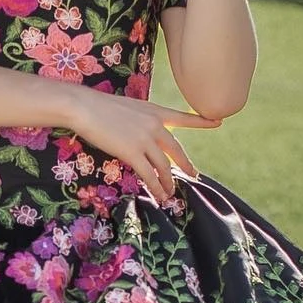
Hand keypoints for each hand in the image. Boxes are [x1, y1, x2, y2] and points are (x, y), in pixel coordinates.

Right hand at [66, 88, 221, 205]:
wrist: (84, 107)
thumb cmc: (97, 106)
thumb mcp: (127, 108)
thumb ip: (140, 120)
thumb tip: (142, 136)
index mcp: (154, 111)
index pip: (182, 117)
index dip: (201, 121)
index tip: (218, 122)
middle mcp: (155, 125)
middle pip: (176, 150)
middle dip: (186, 165)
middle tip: (194, 175)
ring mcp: (145, 139)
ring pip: (164, 166)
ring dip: (168, 182)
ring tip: (170, 193)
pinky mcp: (133, 152)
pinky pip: (149, 174)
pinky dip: (156, 187)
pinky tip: (159, 195)